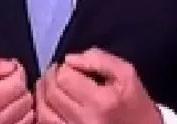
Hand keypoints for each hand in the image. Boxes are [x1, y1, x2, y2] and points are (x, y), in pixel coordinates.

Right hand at [0, 53, 33, 123]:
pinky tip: (8, 110)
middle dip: (18, 87)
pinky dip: (22, 114)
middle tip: (3, 87)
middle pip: (25, 96)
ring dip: (21, 101)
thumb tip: (12, 65)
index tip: (6, 73)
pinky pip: (28, 122)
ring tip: (4, 100)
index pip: (17, 82)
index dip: (14, 72)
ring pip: (29, 109)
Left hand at [35, 48, 160, 123]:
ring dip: (42, 93)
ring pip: (43, 111)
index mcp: (101, 102)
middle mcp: (85, 121)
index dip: (65, 67)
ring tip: (50, 84)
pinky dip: (42, 110)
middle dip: (51, 77)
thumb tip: (70, 59)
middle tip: (59, 72)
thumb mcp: (126, 74)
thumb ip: (100, 59)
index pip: (65, 77)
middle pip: (51, 93)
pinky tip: (48, 102)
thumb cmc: (135, 104)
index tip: (73, 67)